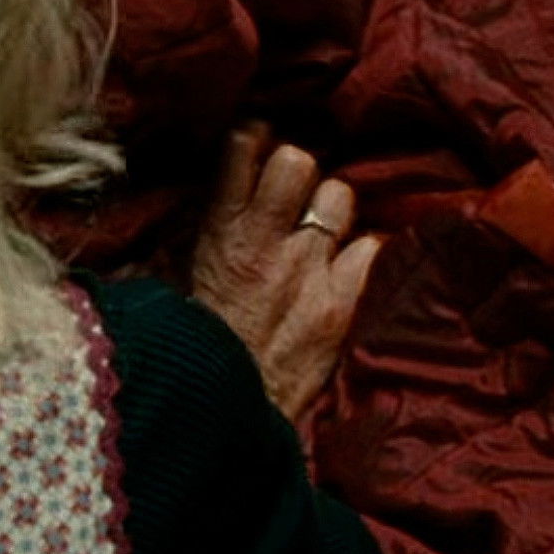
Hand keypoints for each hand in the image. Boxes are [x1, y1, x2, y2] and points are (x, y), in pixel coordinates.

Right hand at [187, 122, 380, 418]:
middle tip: (295, 197)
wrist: (221, 413)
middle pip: (298, 162)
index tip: (260, 146)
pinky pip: (371, 248)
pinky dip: (365, 257)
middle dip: (300, 172)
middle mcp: (265, 240)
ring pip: (340, 196)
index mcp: (218, 232)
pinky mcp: (342, 303)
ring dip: (334, 211)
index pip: (243, 149)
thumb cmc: (194, 348)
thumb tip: (225, 197)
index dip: (256, 140)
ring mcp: (308, 269)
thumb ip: (207, 234)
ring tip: (322, 235)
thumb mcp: (182, 280)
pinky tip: (348, 273)